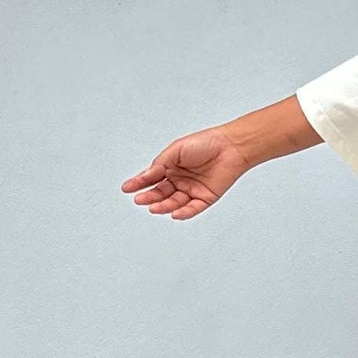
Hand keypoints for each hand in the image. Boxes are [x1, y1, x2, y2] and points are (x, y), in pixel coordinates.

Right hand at [120, 129, 248, 219]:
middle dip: (149, 197)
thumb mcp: (176, 151)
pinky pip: (193, 208)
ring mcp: (192, 190)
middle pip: (161, 193)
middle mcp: (179, 181)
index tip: (126, 188)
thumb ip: (160, 164)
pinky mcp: (205, 199)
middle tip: (139, 200)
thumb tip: (146, 175)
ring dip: (163, 206)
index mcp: (170, 167)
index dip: (138, 183)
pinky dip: (184, 213)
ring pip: (174, 203)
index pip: (151, 178)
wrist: (230, 146)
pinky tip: (175, 214)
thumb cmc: (205, 143)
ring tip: (153, 207)